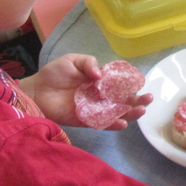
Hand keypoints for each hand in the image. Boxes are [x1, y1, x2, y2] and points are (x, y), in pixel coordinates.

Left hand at [21, 54, 152, 129]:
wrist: (36, 91)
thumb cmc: (54, 73)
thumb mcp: (73, 60)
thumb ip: (89, 63)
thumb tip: (100, 76)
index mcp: (98, 81)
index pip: (119, 83)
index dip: (131, 84)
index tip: (140, 83)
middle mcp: (99, 95)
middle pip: (122, 99)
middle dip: (137, 100)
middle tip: (148, 99)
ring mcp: (93, 109)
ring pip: (116, 112)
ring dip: (130, 113)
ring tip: (141, 111)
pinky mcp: (84, 120)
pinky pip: (101, 124)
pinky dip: (112, 124)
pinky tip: (122, 123)